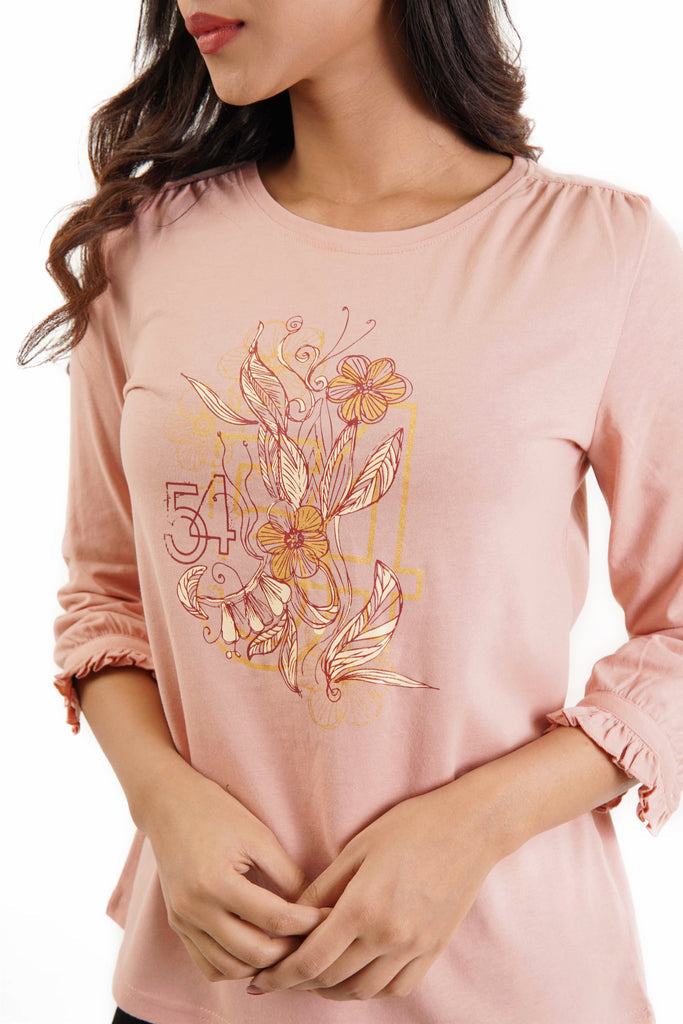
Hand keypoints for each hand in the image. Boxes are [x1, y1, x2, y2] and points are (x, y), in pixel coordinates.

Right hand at [143, 762, 328, 981]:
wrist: (167, 804)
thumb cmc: (216, 812)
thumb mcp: (258, 835)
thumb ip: (286, 874)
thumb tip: (311, 907)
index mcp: (216, 883)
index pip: (275, 920)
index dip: (308, 923)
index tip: (328, 916)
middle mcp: (195, 910)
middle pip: (254, 954)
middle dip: (290, 950)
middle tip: (312, 936)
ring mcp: (182, 922)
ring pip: (230, 969)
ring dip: (263, 965)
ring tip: (287, 945)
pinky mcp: (177, 926)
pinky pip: (208, 966)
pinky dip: (235, 967)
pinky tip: (255, 950)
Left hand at [246, 774, 503, 1000]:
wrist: (471, 827)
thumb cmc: (411, 826)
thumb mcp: (357, 848)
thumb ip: (322, 888)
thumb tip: (291, 917)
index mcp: (364, 906)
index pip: (311, 960)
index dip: (281, 975)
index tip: (261, 979)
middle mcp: (389, 935)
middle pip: (331, 979)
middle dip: (300, 982)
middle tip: (282, 974)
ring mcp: (415, 947)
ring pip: (362, 991)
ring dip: (332, 989)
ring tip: (315, 976)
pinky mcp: (433, 950)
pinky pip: (396, 988)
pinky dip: (370, 989)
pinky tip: (357, 974)